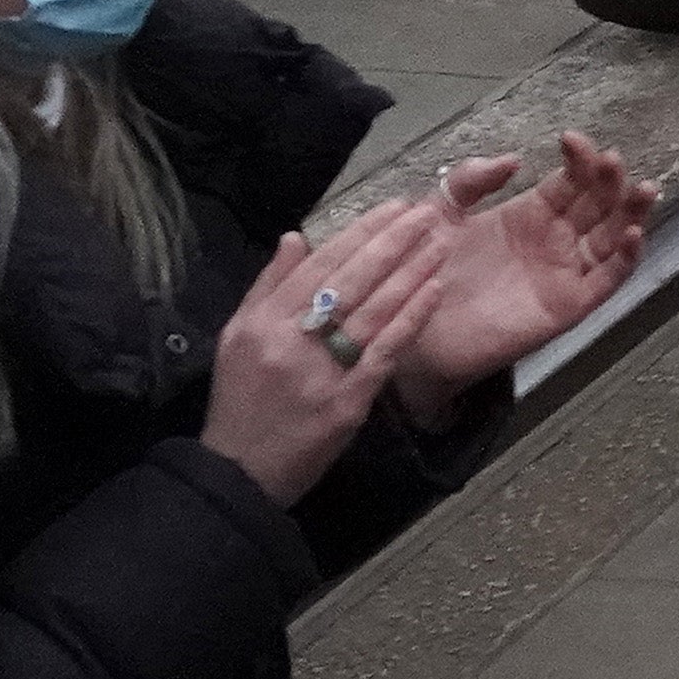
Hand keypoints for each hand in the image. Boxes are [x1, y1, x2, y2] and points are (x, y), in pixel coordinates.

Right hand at [199, 195, 454, 504]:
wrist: (240, 471)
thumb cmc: (240, 400)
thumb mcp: (236, 338)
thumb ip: (267, 286)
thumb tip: (296, 236)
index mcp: (262, 323)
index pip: (318, 266)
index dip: (359, 233)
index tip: (392, 208)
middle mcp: (291, 340)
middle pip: (349, 281)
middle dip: (392, 241)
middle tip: (427, 213)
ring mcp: (321, 371)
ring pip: (374, 309)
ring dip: (412, 271)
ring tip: (442, 242)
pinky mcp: (347, 400)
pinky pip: (386, 350)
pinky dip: (412, 317)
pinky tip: (436, 290)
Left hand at [391, 132, 656, 396]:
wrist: (413, 330)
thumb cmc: (423, 273)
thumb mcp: (439, 214)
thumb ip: (469, 181)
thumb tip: (514, 159)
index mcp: (530, 214)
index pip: (570, 180)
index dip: (578, 159)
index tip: (571, 139)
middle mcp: (556, 240)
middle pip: (601, 204)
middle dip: (611, 180)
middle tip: (612, 160)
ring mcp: (565, 272)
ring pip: (614, 237)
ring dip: (633, 212)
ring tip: (644, 189)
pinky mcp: (569, 305)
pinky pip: (608, 281)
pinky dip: (626, 259)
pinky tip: (631, 234)